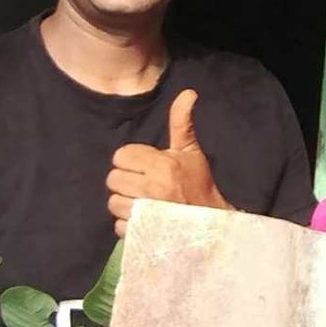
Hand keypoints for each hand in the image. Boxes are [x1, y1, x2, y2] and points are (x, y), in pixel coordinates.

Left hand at [106, 89, 232, 236]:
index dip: (131, 159)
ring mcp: (145, 213)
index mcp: (162, 165)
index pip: (121, 156)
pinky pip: (118, 225)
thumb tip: (188, 93)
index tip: (144, 165)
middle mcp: (151, 188)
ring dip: (125, 202)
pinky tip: (142, 219)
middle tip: (142, 183)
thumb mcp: (191, 151)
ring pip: (113, 202)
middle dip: (126, 180)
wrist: (212, 223)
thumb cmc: (199, 184)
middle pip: (113, 179)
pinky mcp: (141, 233)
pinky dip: (128, 224)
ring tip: (141, 201)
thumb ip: (181, 122)